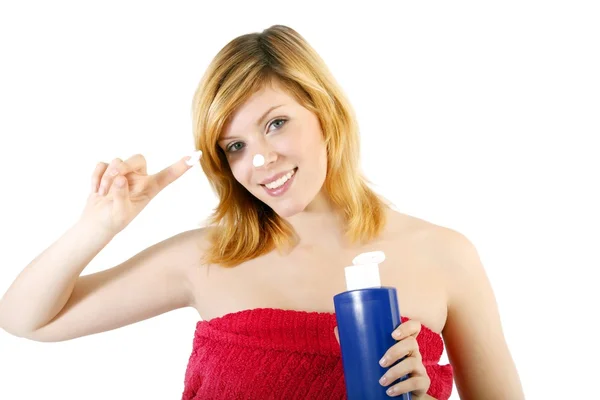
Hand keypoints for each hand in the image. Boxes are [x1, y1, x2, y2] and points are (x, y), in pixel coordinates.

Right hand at [82, 150, 201, 234]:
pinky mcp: (108, 171)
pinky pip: (102, 165)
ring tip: (103, 194)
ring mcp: (124, 173)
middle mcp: (140, 178)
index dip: (181, 166)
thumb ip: (121, 196)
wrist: (96, 222)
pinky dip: (96, 177)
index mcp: (150, 188)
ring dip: (107, 177)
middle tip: (113, 180)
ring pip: (117, 161)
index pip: (168, 175)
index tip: (196, 156)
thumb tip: (120, 178)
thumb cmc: (113, 220)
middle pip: (136, 159)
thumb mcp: (120, 213)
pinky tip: (96, 191)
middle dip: (122, 167)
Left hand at [333, 320, 430, 398]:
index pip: (414, 327)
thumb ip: (355, 344)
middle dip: (396, 351)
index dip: (407, 327)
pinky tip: (391, 391)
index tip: (393, 334)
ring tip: (382, 381)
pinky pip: (417, 382)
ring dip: (396, 372)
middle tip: (381, 362)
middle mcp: (414, 352)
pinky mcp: (422, 383)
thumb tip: (337, 328)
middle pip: (412, 343)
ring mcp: (420, 367)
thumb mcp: (372, 357)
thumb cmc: (383, 371)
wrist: (399, 395)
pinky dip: (402, 386)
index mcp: (403, 342)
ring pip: (413, 363)